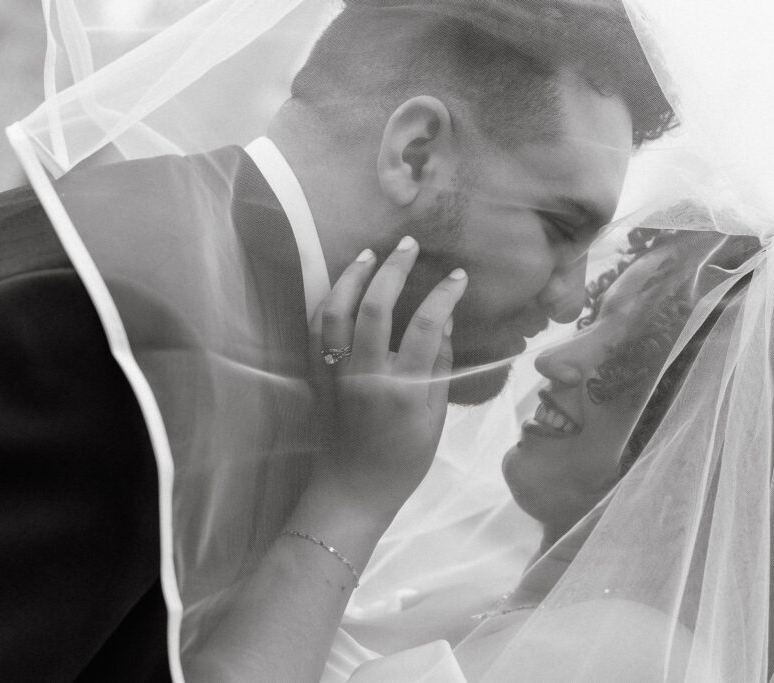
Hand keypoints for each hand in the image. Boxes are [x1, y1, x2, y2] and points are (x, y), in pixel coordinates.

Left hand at [310, 235, 466, 516]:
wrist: (351, 492)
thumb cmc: (403, 462)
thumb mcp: (435, 421)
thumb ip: (439, 368)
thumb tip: (443, 320)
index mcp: (404, 390)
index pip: (426, 326)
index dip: (444, 294)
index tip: (458, 275)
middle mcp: (366, 376)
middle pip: (376, 307)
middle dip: (394, 269)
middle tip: (408, 245)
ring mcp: (336, 375)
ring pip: (337, 312)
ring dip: (353, 276)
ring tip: (369, 252)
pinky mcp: (316, 377)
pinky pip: (316, 331)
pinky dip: (327, 303)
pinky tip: (340, 284)